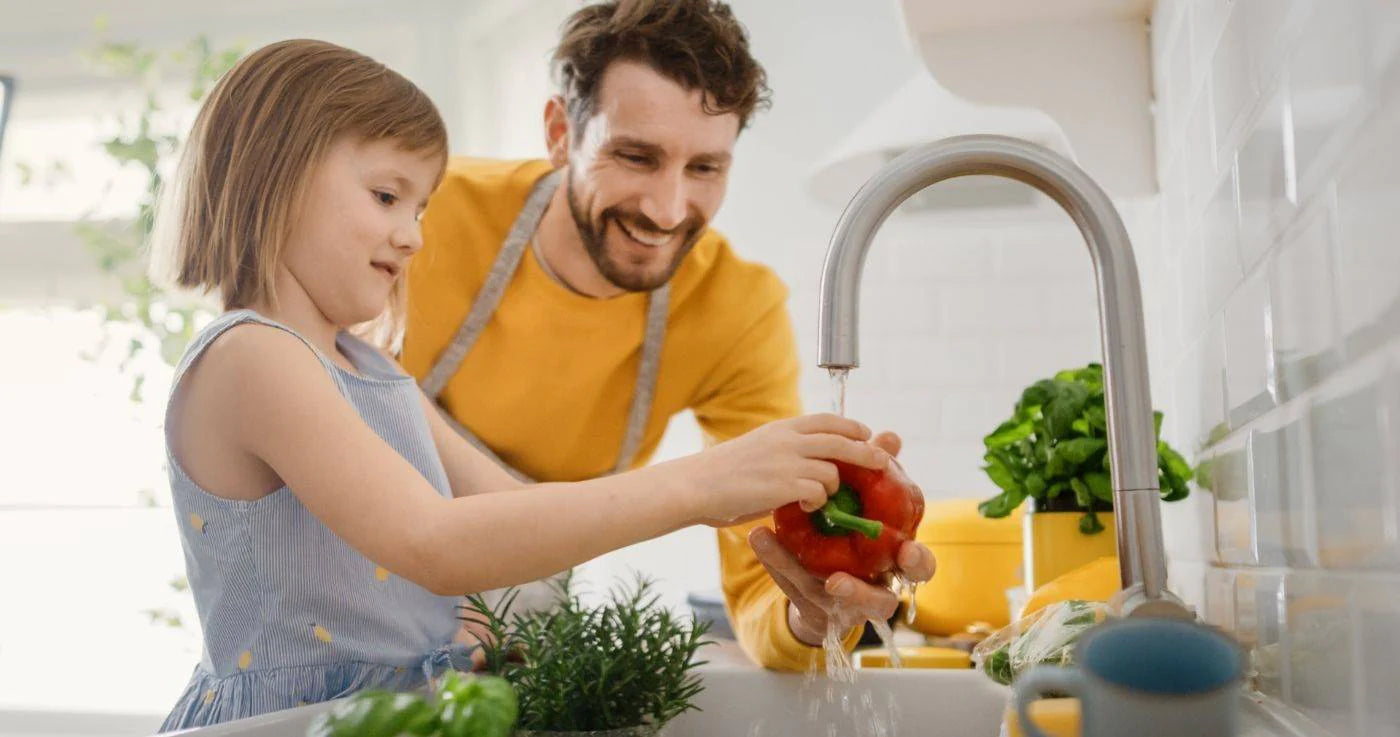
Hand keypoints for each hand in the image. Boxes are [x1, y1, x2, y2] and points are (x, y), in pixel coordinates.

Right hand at [678, 413, 889, 526]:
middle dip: (867, 452)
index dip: (851, 426)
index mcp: (781, 428)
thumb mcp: (756, 448)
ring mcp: (787, 462)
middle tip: (883, 461)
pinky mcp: (784, 486)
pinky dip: (817, 503)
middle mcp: (787, 440)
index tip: (865, 434)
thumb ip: (782, 448)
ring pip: (832, 471)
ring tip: (817, 499)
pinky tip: (805, 508)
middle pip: (841, 441)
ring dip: (832, 488)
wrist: (694, 485)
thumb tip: (807, 458)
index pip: (827, 419)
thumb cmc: (721, 474)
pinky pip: (818, 493)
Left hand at [748, 431, 936, 645]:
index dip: (918, 563)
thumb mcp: (869, 506)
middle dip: (863, 594)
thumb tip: (890, 435)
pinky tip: (759, 535)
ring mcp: (842, 607)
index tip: (908, 552)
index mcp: (895, 566)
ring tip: (790, 556)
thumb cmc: (858, 538)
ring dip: (804, 577)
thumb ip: (880, 475)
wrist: (829, 586)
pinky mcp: (812, 609)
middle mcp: (874, 592)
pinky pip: (793, 588)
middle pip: (880, 603)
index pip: (918, 569)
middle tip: (839, 581)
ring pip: (826, 602)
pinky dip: (776, 560)